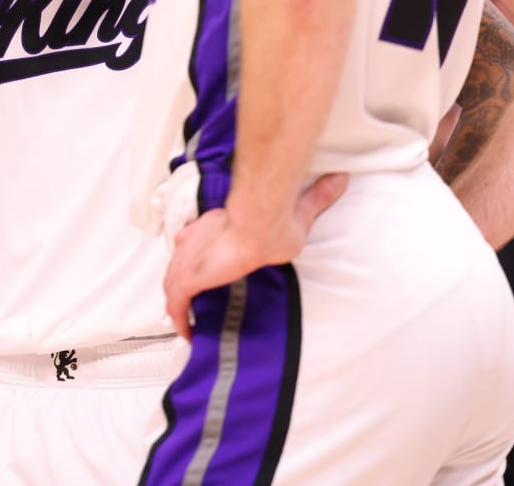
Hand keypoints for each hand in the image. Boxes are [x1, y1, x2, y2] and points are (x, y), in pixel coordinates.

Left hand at [164, 173, 346, 338]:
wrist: (262, 224)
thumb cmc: (275, 221)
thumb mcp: (300, 211)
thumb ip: (316, 197)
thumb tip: (339, 179)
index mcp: (214, 227)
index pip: (195, 240)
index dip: (196, 253)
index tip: (202, 266)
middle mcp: (196, 242)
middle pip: (180, 262)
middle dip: (184, 278)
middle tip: (190, 297)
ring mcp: (189, 260)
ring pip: (173, 283)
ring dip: (179, 301)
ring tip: (187, 319)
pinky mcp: (189, 278)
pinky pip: (176, 304)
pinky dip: (180, 318)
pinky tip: (187, 334)